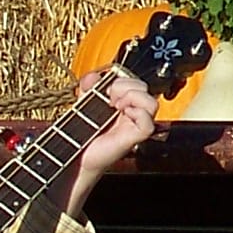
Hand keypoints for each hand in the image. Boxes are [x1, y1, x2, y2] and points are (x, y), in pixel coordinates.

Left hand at [70, 71, 158, 196]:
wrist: (80, 156)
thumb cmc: (86, 133)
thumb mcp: (84, 103)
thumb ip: (88, 87)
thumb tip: (94, 76)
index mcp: (126, 102)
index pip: (135, 81)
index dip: (121, 80)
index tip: (105, 90)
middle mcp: (134, 112)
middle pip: (145, 87)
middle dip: (125, 86)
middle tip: (110, 99)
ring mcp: (136, 125)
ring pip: (152, 103)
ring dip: (133, 98)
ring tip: (118, 107)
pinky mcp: (136, 138)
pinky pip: (148, 123)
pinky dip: (137, 114)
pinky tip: (124, 116)